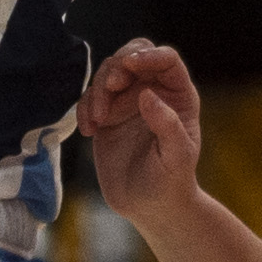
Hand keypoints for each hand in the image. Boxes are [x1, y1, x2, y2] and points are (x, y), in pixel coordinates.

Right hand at [75, 38, 201, 223]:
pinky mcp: (106, 115)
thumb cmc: (171, 182)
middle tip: (111, 86)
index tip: (130, 65)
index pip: (166, 60)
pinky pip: (89, 97)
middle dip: (118, 65)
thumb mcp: (176, 157)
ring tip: (98, 120)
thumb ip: (167, 125)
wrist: (149, 206)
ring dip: (98, 90)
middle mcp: (153, 92)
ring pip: (107, 73)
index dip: (149, 55)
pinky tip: (89, 131)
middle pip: (133, 55)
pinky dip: (84, 108)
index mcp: (178, 95)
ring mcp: (127, 102)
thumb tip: (147, 95)